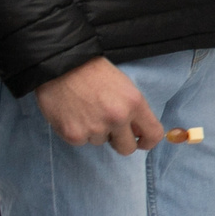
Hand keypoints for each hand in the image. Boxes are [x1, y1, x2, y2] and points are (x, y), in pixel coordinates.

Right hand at [32, 56, 163, 152]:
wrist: (61, 67)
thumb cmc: (94, 73)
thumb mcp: (124, 86)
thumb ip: (133, 110)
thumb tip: (137, 132)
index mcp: (135, 104)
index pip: (153, 134)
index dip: (148, 142)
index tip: (142, 142)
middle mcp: (118, 118)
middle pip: (127, 148)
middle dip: (121, 143)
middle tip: (111, 131)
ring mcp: (95, 128)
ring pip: (101, 142)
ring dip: (96, 132)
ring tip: (86, 111)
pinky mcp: (74, 135)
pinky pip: (81, 142)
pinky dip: (78, 132)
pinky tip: (73, 115)